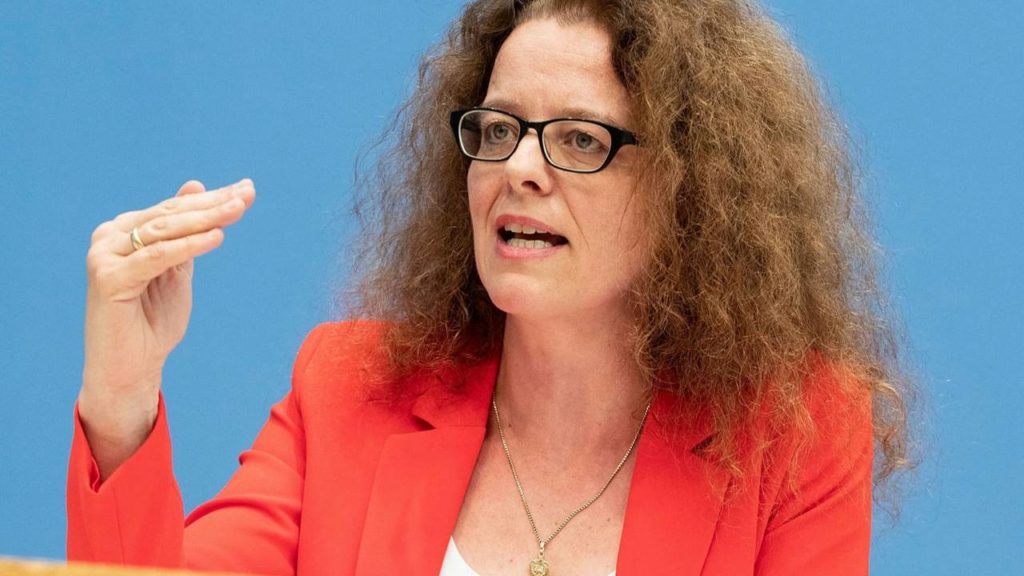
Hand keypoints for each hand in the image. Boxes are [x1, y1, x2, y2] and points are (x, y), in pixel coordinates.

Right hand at [79, 179, 254, 475]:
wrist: (131, 368)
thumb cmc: (154, 321)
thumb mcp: (177, 270)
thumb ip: (185, 233)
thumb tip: (195, 185)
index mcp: (123, 231)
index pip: (174, 208)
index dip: (213, 199)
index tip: (247, 189)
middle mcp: (109, 237)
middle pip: (171, 215)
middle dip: (213, 204)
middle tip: (247, 193)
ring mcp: (105, 256)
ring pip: (164, 231)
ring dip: (205, 219)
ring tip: (237, 210)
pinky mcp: (109, 279)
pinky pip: (156, 257)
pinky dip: (188, 246)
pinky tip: (216, 238)